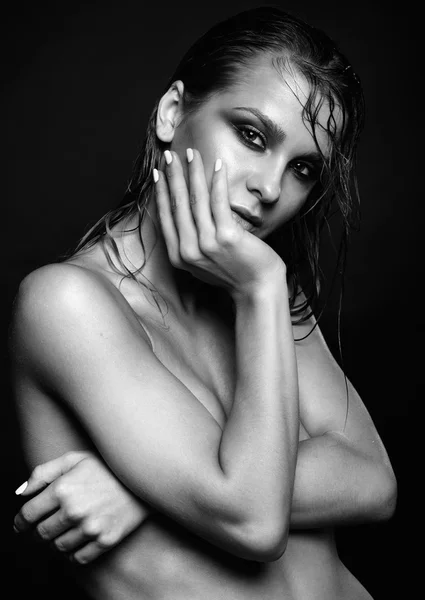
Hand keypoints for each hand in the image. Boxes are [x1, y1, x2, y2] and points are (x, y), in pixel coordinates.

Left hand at [14, 451, 151, 563]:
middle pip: (41, 534)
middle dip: (37, 532)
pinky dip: (73, 553)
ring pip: (58, 547)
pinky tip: (78, 539)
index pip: (28, 514)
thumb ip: (43, 473)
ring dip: (56, 541)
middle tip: (43, 527)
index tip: (21, 523)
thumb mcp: (75, 459)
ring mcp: (91, 528)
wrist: (145, 477)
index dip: (20, 521)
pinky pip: (78, 558)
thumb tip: (21, 493)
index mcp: (63, 488)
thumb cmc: (107, 466)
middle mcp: (75, 511)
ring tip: (64, 530)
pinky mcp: (106, 540)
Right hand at [155, 149, 285, 297]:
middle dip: (173, 176)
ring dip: (193, 173)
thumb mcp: (202, 262)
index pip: (165, 217)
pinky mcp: (227, 237)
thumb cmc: (233, 272)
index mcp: (179, 257)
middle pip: (177, 205)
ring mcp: (207, 244)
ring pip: (196, 200)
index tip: (158, 172)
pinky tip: (217, 165)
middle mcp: (189, 250)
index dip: (161, 192)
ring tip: (191, 153)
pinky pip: (219, 202)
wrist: (257, 288)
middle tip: (169, 155)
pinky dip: (217, 181)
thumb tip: (183, 214)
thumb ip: (190, 243)